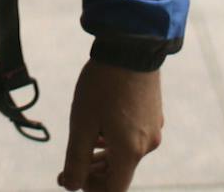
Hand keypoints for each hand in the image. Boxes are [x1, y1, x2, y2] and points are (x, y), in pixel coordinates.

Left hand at [57, 60, 162, 190]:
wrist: (131, 45)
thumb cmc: (102, 85)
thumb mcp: (82, 123)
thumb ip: (76, 160)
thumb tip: (71, 186)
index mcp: (131, 151)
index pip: (114, 190)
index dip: (90, 189)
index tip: (70, 175)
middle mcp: (148, 144)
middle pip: (120, 174)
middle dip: (93, 174)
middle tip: (68, 165)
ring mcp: (154, 128)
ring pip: (126, 155)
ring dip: (104, 157)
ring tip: (83, 143)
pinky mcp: (154, 114)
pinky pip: (134, 138)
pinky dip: (116, 141)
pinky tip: (101, 126)